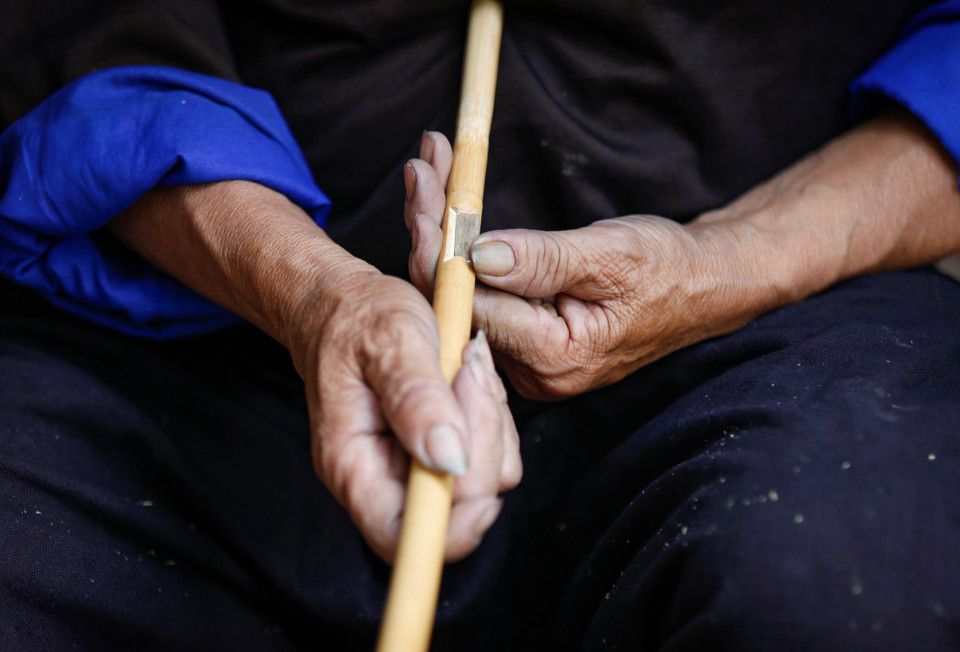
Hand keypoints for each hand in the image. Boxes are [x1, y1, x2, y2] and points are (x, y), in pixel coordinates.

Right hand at [110, 180, 520, 562]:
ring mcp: (418, 463)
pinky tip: (468, 376)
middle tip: (468, 371)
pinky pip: (493, 448)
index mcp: (354, 466)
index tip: (484, 486)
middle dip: (481, 440)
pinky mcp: (445, 446)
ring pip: (487, 475)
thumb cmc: (356, 318)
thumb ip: (416, 398)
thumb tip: (447, 458)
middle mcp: (385, 477)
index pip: (400, 537)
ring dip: (490, 418)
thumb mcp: (388, 340)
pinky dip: (493, 411)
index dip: (451, 529)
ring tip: (462, 365)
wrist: (346, 302)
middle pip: (457, 507)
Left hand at [406, 113, 959, 399]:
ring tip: (431, 173)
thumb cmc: (668, 269)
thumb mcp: (610, 255)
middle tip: (421, 170)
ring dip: (442, 235)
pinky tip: (451, 210)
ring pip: (462, 296)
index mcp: (551, 357)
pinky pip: (481, 296)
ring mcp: (526, 363)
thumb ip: (542, 260)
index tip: (425, 186)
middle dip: (431, 231)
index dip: (438, 246)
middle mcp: (531, 373)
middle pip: (455, 300)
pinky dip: (463, 250)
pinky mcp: (527, 345)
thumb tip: (477, 255)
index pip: (469, 303)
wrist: (704, 286)